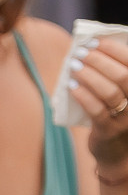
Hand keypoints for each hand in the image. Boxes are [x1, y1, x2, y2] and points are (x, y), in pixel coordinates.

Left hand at [67, 36, 127, 172]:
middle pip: (122, 76)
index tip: (95, 41)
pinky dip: (83, 96)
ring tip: (74, 67)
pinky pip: (96, 111)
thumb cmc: (116, 115)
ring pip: (110, 92)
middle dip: (99, 61)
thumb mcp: (121, 95)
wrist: (117, 153)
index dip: (114, 50)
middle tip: (80, 54)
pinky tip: (72, 87)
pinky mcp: (109, 131)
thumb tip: (91, 50)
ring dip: (89, 76)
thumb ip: (112, 75)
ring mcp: (126, 118)